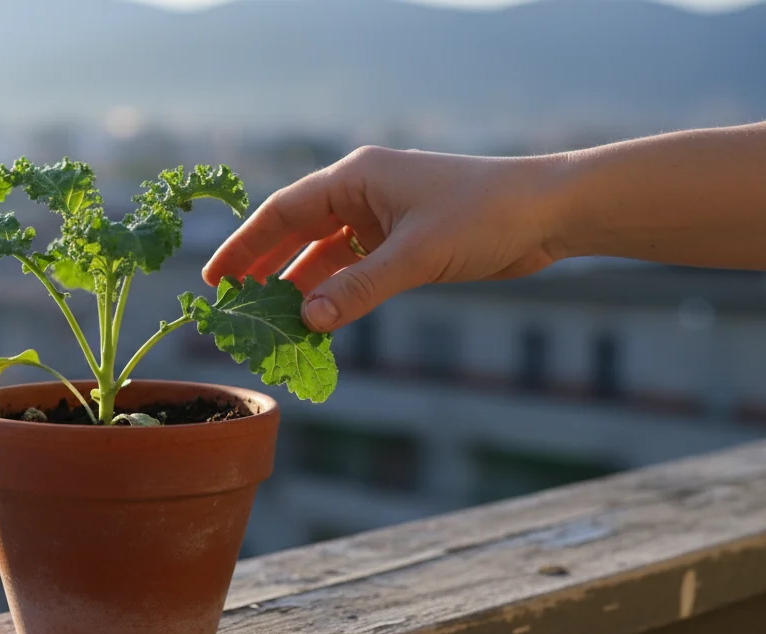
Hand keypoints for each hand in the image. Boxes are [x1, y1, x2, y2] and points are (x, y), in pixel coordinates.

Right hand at [202, 147, 565, 331]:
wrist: (550, 212)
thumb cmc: (485, 214)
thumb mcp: (416, 255)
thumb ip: (359, 289)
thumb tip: (308, 321)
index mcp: (356, 177)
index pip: (283, 211)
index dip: (245, 246)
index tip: (215, 279)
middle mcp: (362, 193)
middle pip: (296, 232)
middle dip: (264, 268)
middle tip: (231, 306)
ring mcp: (382, 218)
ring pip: (325, 255)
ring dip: (301, 287)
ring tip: (270, 324)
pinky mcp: (404, 242)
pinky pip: (355, 270)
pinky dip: (336, 294)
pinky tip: (319, 321)